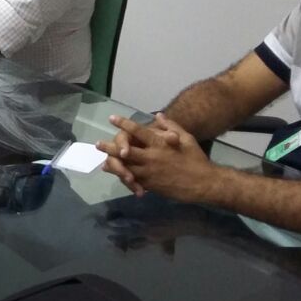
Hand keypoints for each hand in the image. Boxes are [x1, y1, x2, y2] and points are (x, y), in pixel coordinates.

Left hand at [97, 114, 214, 202]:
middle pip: (125, 151)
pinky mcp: (151, 185)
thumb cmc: (196, 158)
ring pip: (126, 168)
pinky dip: (125, 178)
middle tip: (97, 144)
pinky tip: (117, 175)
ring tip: (103, 162)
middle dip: (110, 147)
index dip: (124, 124)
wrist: (204, 183)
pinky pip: (135, 181)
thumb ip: (171, 126)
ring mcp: (149, 173)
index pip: (138, 131)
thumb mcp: (186, 138)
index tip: (112, 118)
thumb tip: (158, 115)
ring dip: (114, 165)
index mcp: (159, 144)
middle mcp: (151, 157)